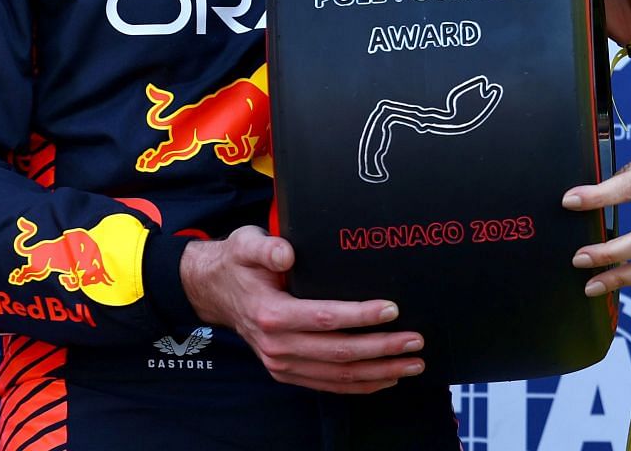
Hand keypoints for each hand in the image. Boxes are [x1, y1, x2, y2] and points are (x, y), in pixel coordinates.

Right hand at [180, 226, 424, 393]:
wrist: (214, 292)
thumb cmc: (238, 263)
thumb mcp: (245, 244)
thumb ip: (266, 247)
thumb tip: (286, 252)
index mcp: (272, 314)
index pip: (325, 318)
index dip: (360, 315)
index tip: (392, 309)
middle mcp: (277, 345)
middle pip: (339, 352)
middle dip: (382, 348)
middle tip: (416, 340)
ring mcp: (282, 364)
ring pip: (338, 375)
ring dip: (379, 372)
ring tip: (412, 363)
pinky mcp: (287, 372)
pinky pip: (328, 385)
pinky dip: (360, 386)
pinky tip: (386, 378)